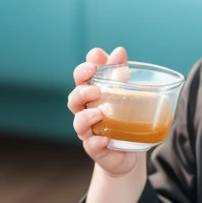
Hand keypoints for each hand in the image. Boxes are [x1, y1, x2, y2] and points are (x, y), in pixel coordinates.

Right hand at [67, 46, 137, 176]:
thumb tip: (118, 51)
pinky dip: (96, 142)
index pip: (80, 80)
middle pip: (73, 100)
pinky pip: (92, 147)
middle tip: (95, 89)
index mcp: (91, 96)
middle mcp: (85, 113)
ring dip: (86, 116)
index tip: (94, 61)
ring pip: (78, 124)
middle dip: (81, 92)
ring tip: (99, 113)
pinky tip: (105, 139)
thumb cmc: (122, 118)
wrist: (128, 151)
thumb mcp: (124, 93)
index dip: (84, 70)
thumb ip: (120, 73)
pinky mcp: (97, 150)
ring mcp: (90, 132)